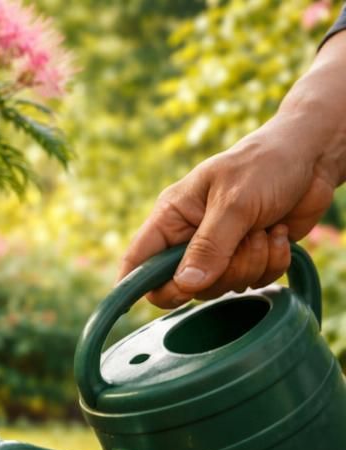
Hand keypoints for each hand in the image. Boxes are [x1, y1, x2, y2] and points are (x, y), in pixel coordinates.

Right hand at [121, 118, 339, 307]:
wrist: (314, 155)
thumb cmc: (265, 164)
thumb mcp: (234, 202)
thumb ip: (209, 246)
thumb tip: (186, 285)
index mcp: (171, 217)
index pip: (138, 262)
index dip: (140, 286)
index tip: (175, 292)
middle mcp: (189, 237)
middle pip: (184, 285)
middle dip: (221, 272)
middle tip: (243, 244)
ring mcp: (220, 250)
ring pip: (222, 286)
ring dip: (252, 263)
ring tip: (265, 230)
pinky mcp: (249, 257)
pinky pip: (254, 281)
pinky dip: (272, 263)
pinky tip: (278, 234)